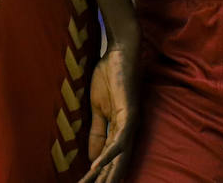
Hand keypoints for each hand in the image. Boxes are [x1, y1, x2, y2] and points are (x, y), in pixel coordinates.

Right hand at [79, 43, 139, 182]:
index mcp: (120, 131)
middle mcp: (128, 131)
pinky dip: (108, 154)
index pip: (109, 161)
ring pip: (120, 158)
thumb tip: (92, 160)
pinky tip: (98, 165)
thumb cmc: (109, 77)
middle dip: (105, 182)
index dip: (99, 177)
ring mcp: (130, 123)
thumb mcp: (97, 110)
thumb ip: (97, 133)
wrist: (118, 52)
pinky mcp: (129, 113)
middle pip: (118, 165)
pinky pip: (119, 139)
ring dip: (107, 176)